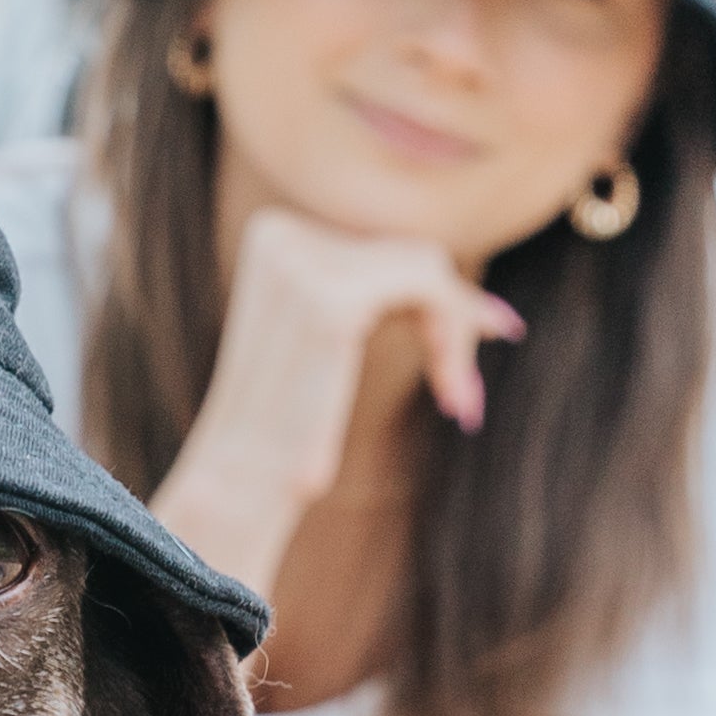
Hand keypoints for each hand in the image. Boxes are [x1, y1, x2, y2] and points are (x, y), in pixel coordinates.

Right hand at [151, 209, 522, 593]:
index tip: (476, 347)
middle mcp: (281, 234)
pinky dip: (453, 335)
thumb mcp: (319, 338)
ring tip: (460, 402)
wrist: (239, 482)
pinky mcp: (334, 305)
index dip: (429, 301)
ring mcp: (302, 265)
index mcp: (272, 232)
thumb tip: (460, 280)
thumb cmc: (280, 427)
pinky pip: (429, 287)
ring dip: (454, 335)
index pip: (377, 247)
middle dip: (451, 320)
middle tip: (465, 399)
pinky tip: (455, 398)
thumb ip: (367, 293)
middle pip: (406, 255)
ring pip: (425, 268)